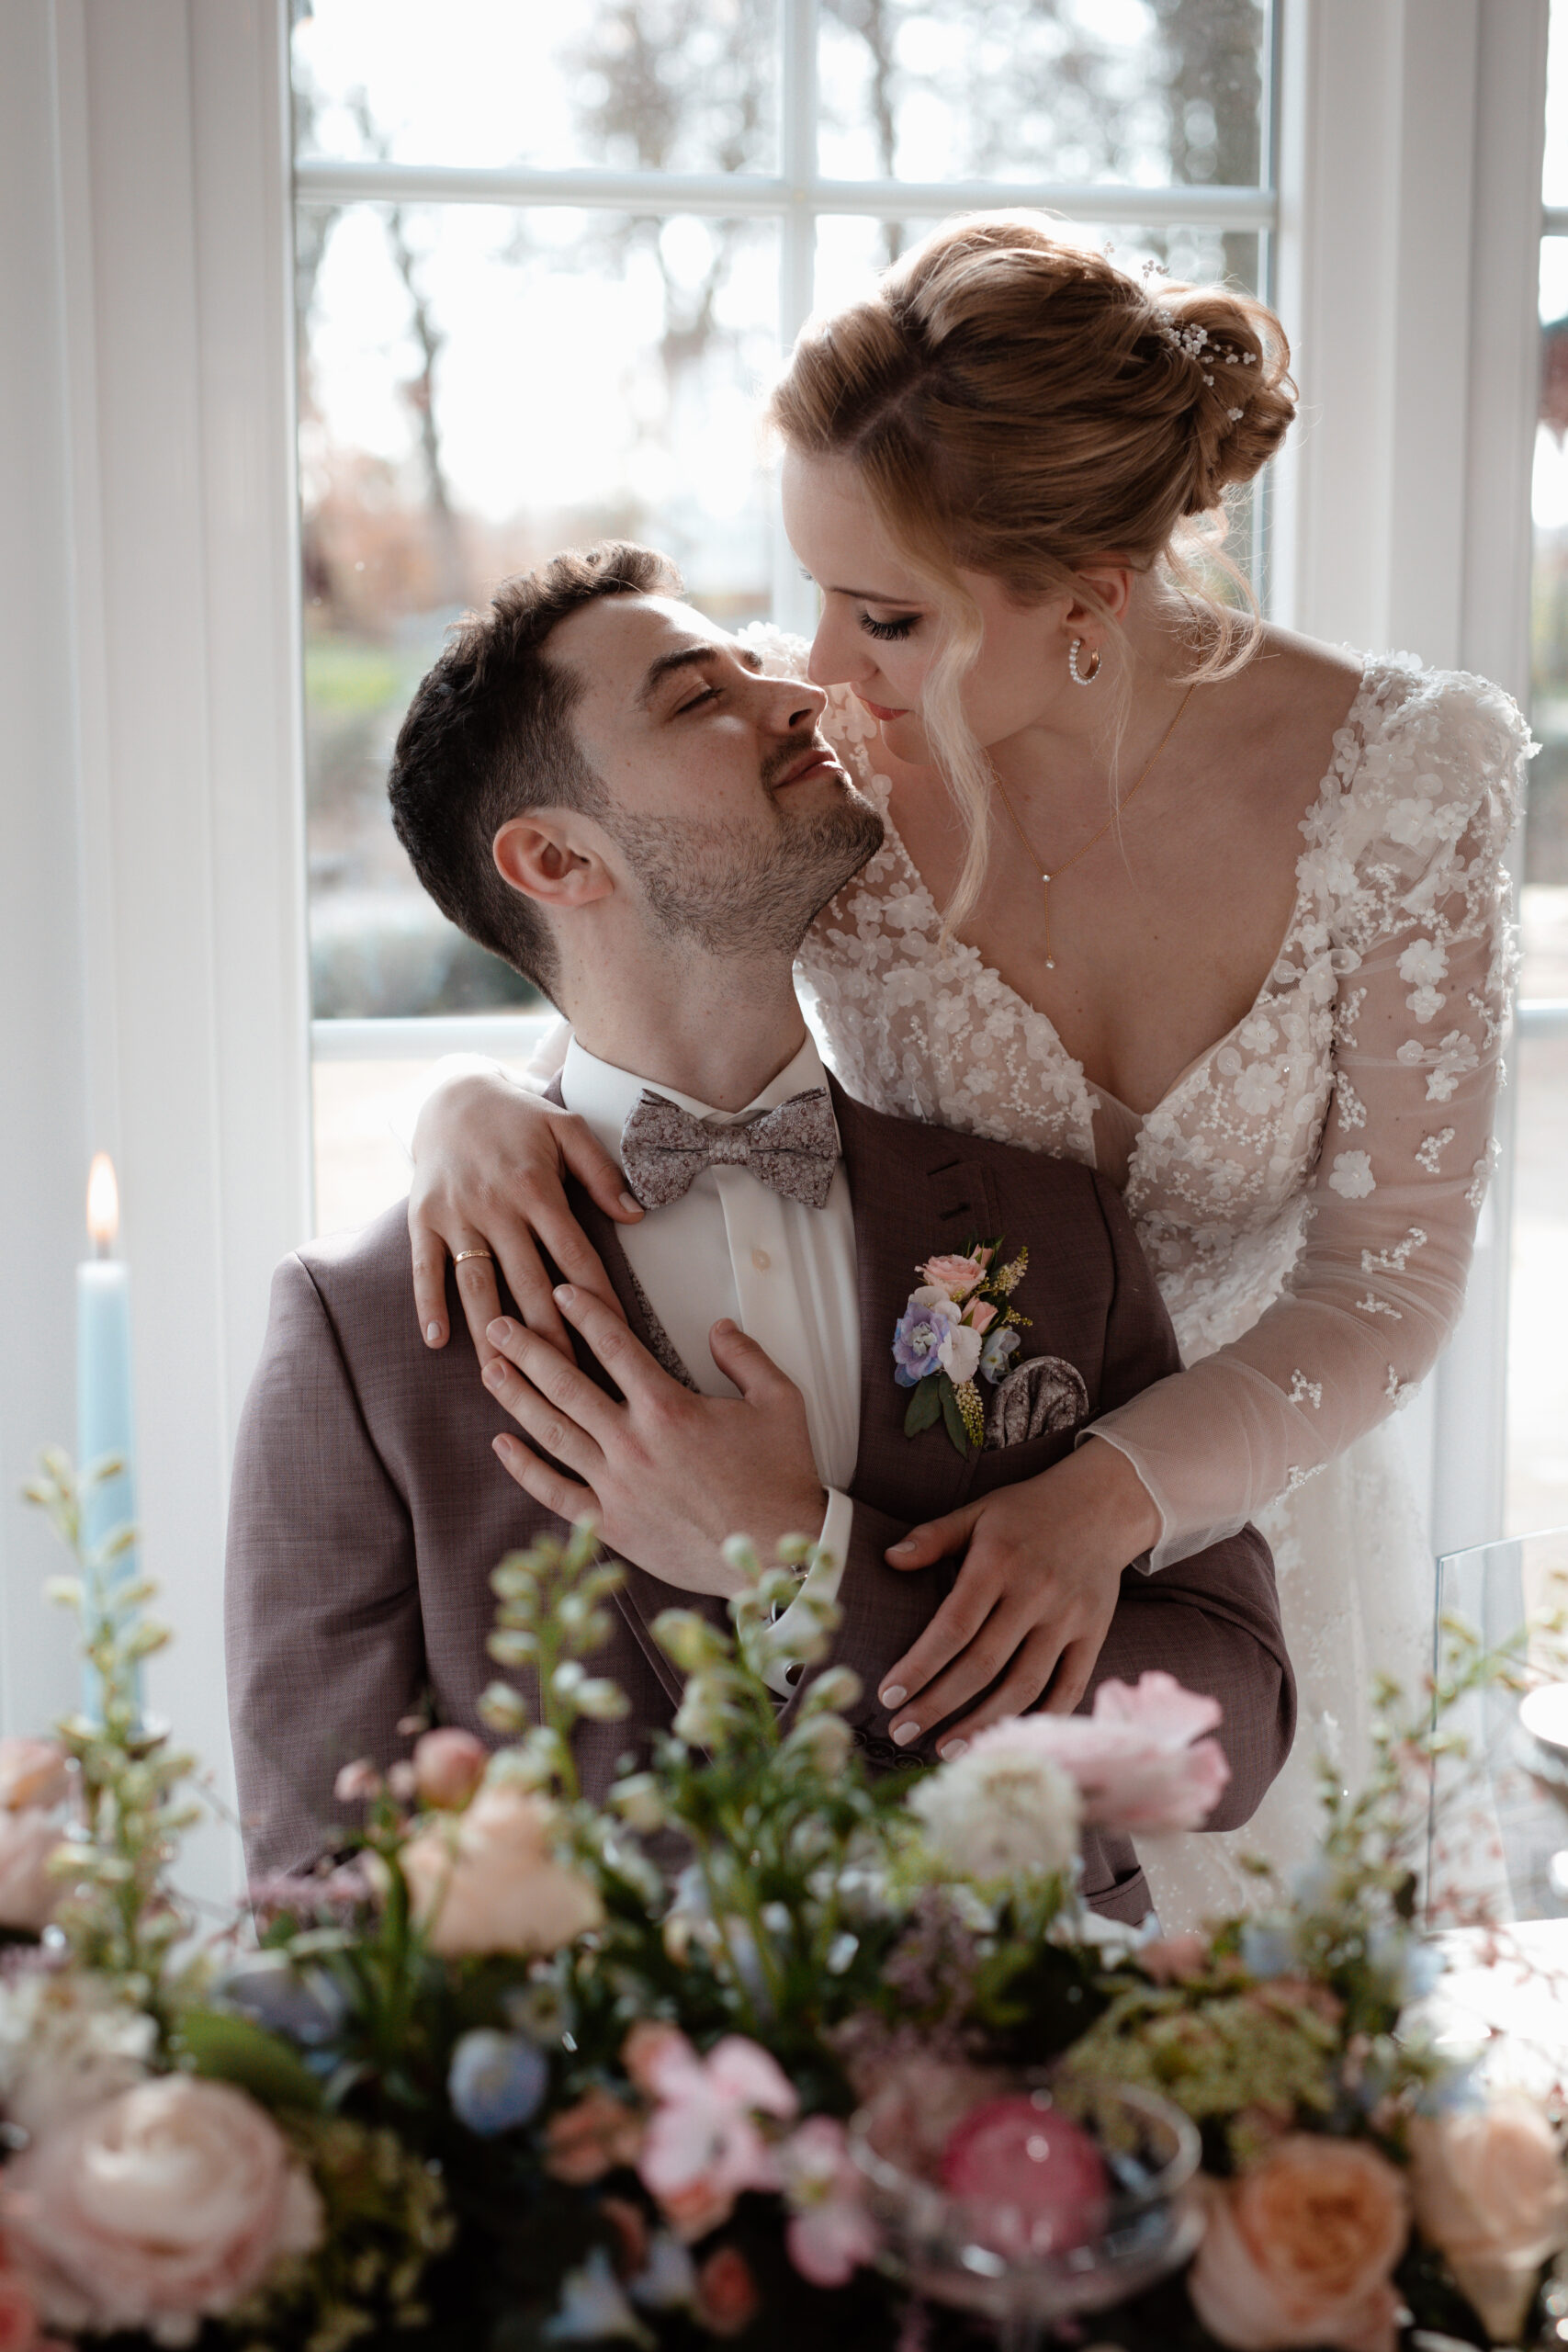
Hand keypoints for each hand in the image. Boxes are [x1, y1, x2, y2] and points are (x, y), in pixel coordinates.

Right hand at [409, 1070, 643, 1363]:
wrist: (451, 1093)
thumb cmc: (519, 1117)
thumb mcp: (567, 1130)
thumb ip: (602, 1175)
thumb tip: (635, 1217)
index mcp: (537, 1188)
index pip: (574, 1255)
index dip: (596, 1299)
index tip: (616, 1339)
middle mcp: (495, 1206)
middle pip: (526, 1282)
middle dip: (548, 1335)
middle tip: (569, 1382)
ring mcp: (456, 1214)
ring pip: (476, 1284)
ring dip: (489, 1333)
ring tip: (504, 1378)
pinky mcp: (423, 1218)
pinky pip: (425, 1266)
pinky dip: (428, 1303)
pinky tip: (437, 1342)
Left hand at [482, 1284, 826, 1595]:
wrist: (777, 1552)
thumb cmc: (781, 1479)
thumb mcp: (780, 1402)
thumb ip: (746, 1357)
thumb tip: (720, 1327)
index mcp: (669, 1406)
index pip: (614, 1345)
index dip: (584, 1312)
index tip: (560, 1292)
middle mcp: (633, 1441)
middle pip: (567, 1383)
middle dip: (528, 1348)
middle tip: (498, 1325)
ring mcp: (617, 1485)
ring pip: (553, 1432)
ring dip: (517, 1398)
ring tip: (490, 1371)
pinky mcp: (611, 1524)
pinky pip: (556, 1492)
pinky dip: (525, 1469)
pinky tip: (502, 1445)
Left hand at [877, 1440, 1161, 1753]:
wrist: (1103, 1503)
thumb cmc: (1028, 1511)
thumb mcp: (978, 1512)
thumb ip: (934, 1537)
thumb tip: (889, 1559)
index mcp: (998, 1563)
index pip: (953, 1626)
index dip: (920, 1665)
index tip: (889, 1695)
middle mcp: (1035, 1594)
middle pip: (983, 1665)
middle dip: (938, 1705)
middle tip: (901, 1731)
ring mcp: (1068, 1619)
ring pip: (1024, 1685)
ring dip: (983, 1723)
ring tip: (946, 1749)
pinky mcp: (1093, 1635)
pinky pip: (1068, 1687)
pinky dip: (1040, 1718)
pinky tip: (1007, 1738)